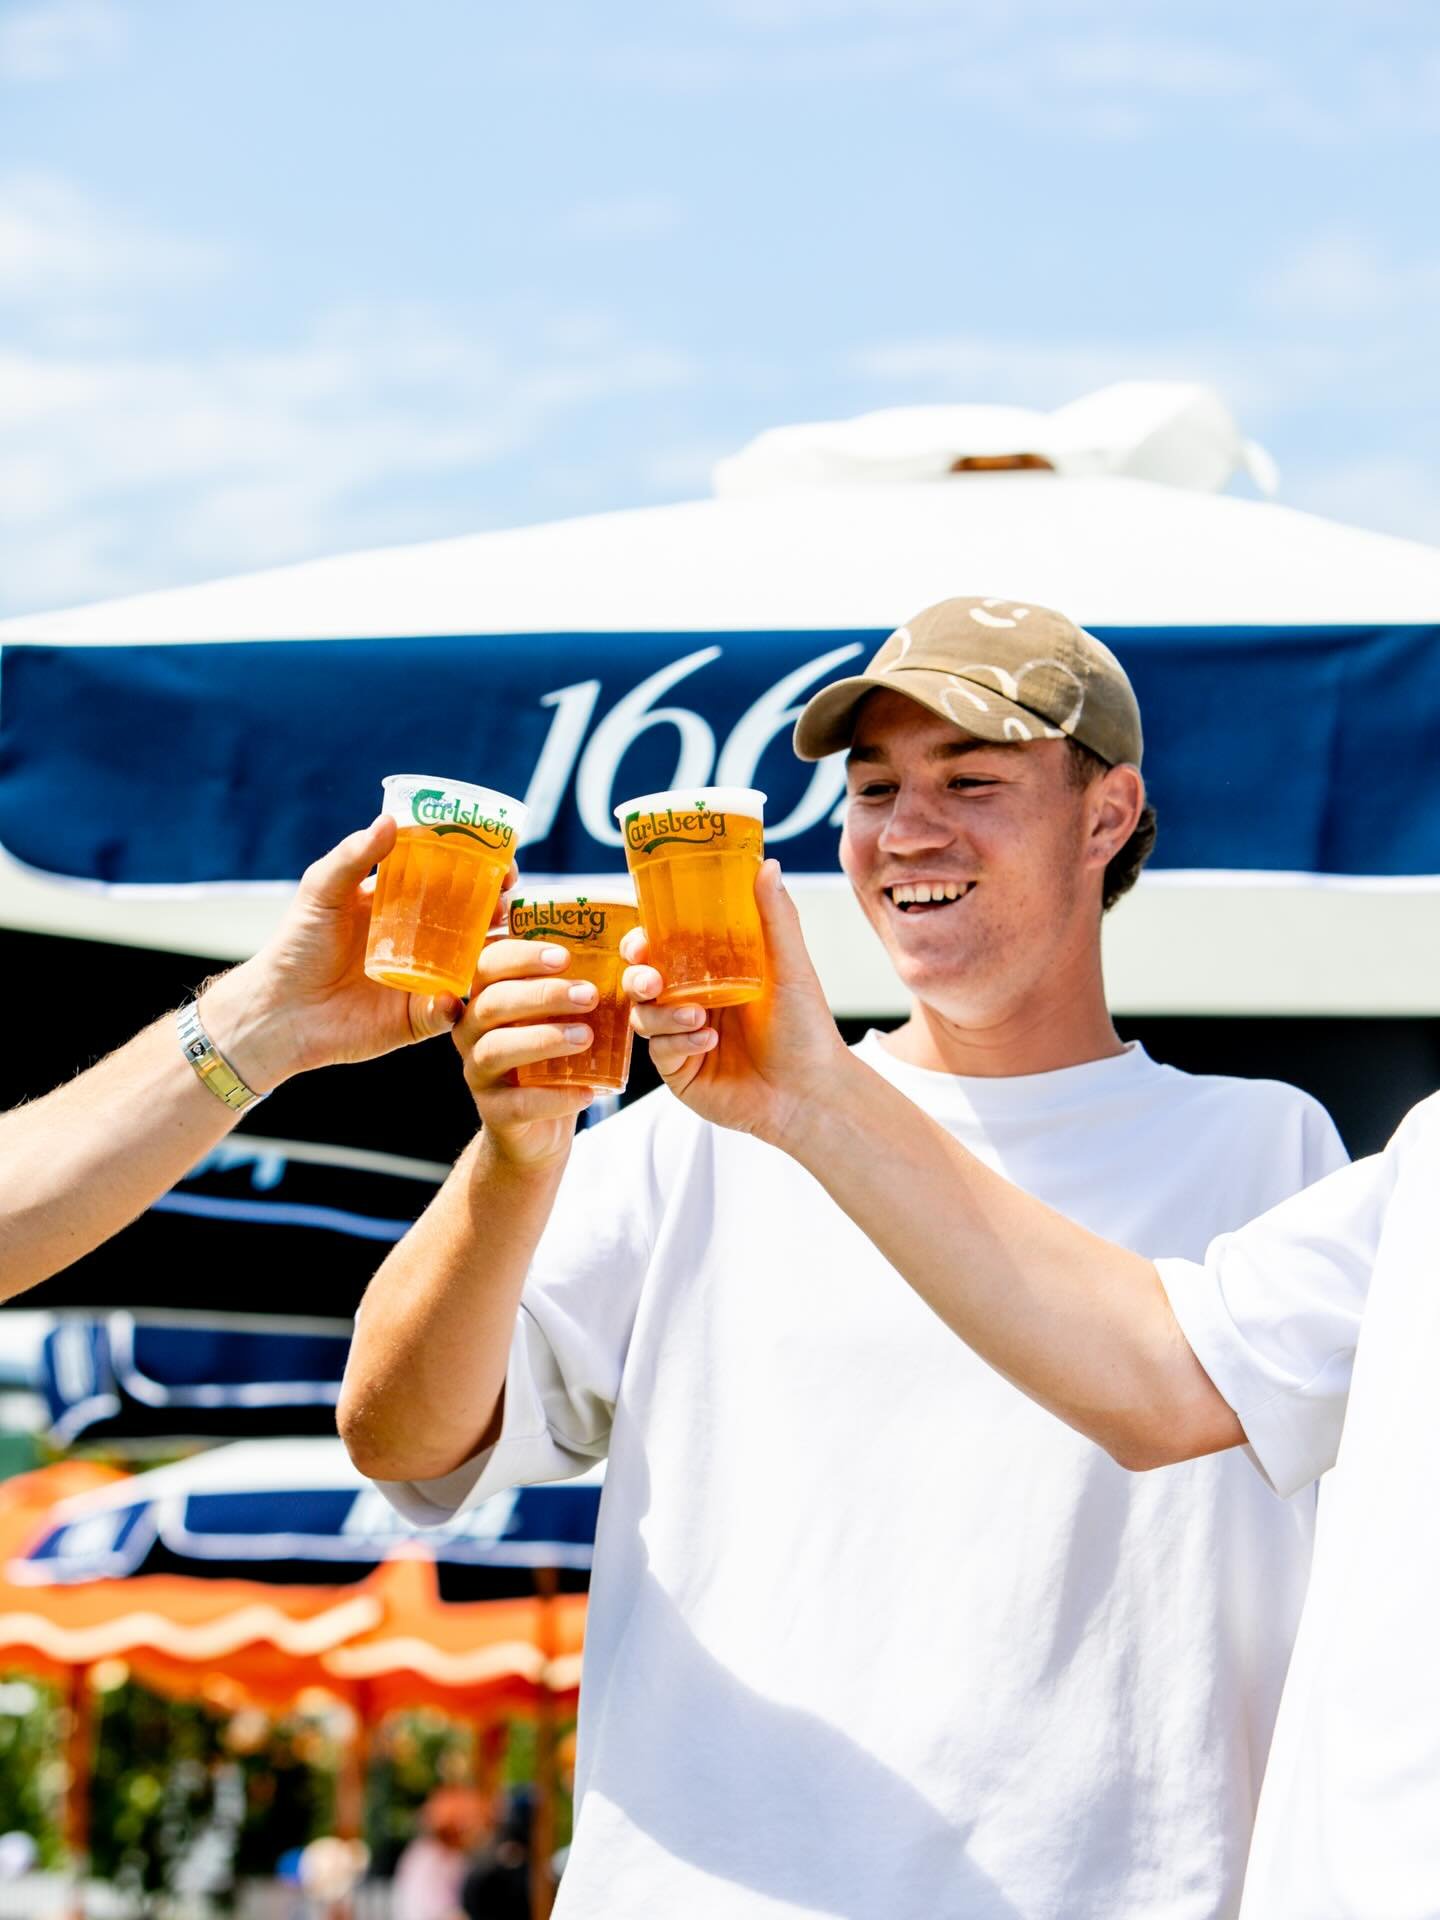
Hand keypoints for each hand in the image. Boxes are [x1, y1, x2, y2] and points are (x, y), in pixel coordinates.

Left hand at [200, 816, 516, 1092]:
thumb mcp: (321, 892)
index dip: (482, 869)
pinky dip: (459, 1002)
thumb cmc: (296, 947)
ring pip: (475, 965)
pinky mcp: (420, 1018)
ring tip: (496, 941)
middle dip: (499, 909)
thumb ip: (353, 857)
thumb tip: (392, 821)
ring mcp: (425, 979)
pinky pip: (452, 1010)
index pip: (453, 881)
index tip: (501, 861)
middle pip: (475, 921)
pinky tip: (457, 993)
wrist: (279, 1011)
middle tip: (504, 901)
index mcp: (402, 905)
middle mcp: (421, 940)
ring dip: (495, 954)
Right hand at [452, 936, 599, 1169]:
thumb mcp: (563, 1019)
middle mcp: (472, 1031)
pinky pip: (517, 1102)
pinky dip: (554, 1097)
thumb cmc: (554, 1060)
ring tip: (586, 1037)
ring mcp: (477, 1072)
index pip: (489, 963)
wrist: (539, 1128)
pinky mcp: (493, 1111)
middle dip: (542, 994)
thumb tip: (629, 948)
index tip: (565, 956)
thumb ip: (579, 987)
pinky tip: (587, 1091)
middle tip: (588, 995)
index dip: (523, 956)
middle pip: (492, 1003)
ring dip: (544, 1039)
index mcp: (487, 997)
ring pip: (496, 1049)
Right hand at [624, 860, 851, 1148]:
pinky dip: (680, 1041)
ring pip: (644, 1016)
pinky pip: (659, 1051)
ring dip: (665, 1012)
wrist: (810, 1093)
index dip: (644, 939)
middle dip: (638, 976)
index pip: (664, 947)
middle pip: (641, 980)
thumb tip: (768, 864)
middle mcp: (691, 1001)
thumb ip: (775, 918)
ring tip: (699, 1016)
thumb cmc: (805, 1028)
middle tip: (652, 978)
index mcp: (711, 972)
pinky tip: (709, 1041)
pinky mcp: (679, 1071)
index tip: (642, 936)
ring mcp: (681, 1037)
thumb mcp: (791, 968)